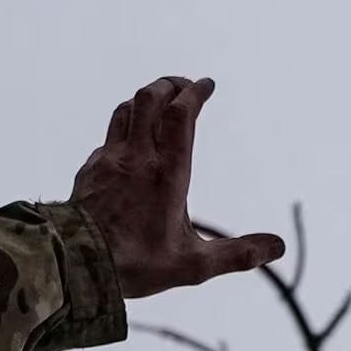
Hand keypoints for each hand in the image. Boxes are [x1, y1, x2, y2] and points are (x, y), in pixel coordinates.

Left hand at [69, 76, 285, 298]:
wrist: (74, 265)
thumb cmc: (135, 264)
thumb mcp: (193, 265)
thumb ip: (236, 255)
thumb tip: (276, 247)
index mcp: (167, 173)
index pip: (181, 114)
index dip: (195, 92)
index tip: (206, 84)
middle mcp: (138, 158)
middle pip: (150, 99)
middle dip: (170, 85)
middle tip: (184, 86)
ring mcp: (109, 161)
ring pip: (126, 111)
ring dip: (145, 99)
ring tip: (159, 102)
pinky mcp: (89, 171)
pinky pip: (108, 138)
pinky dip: (123, 130)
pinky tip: (129, 145)